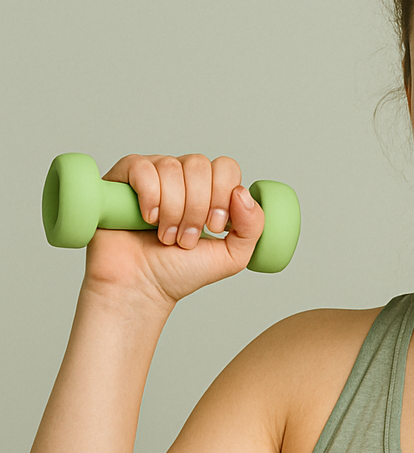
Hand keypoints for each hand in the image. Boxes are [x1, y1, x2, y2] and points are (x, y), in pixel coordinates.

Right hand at [84, 153, 264, 307]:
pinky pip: (142, 168)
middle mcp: (181, 177)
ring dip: (173, 210)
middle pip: (200, 165)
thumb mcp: (231, 257)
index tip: (213, 228)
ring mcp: (152, 174)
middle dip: (196, 208)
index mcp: (208, 190)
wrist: (141, 287)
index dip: (222, 196)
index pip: (225, 167)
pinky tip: (148, 219)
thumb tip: (243, 193)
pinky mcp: (123, 177)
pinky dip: (150, 197)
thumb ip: (252, 228)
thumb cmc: (179, 272)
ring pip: (172, 167)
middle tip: (186, 238)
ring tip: (166, 236)